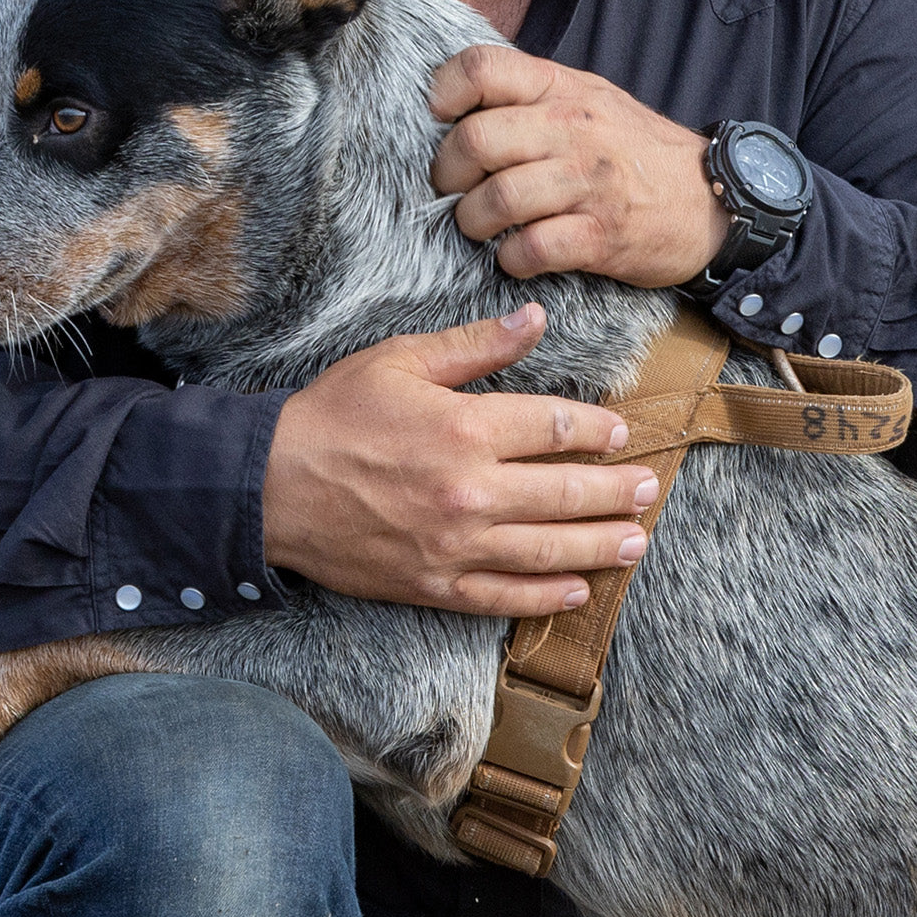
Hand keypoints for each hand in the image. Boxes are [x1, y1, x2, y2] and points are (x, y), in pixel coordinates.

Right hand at [264, 304, 658, 616]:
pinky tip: (577, 590)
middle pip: (565, 493)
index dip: (596, 431)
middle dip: (614, 491)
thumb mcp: (401, 360)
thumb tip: (535, 318)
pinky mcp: (432, 584)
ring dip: (599, 545)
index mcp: (465, 428)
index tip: (620, 432)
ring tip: (635, 540)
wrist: (268, 485)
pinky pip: (503, 597)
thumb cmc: (334, 414)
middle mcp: (470, 491)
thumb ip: (475, 345)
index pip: (554, 429)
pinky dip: (546, 596)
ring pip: (547, 550)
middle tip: (648, 488)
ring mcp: (454, 545)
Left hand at [430, 45, 729, 288]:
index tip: (439, 120)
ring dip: (473, 222)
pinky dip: (510, 259)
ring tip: (479, 227)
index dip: (444, 93)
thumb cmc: (633, 150)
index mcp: (561, 88)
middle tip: (453, 190)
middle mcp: (572, 129)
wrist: (712, 198)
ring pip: (497, 199)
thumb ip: (530, 95)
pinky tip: (516, 256)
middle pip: (476, 140)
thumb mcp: (589, 99)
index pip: (482, 68)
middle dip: (447, 174)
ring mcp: (588, 183)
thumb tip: (455, 105)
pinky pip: (530, 249)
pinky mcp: (601, 235)